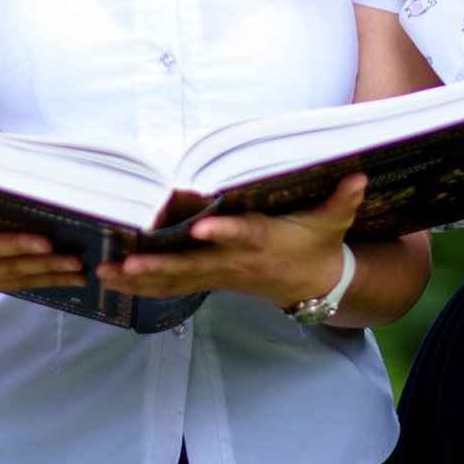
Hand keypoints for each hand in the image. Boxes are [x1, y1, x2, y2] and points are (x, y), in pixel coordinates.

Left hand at [98, 173, 364, 308]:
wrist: (316, 285)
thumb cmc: (318, 244)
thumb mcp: (334, 221)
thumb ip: (343, 198)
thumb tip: (359, 175)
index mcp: (263, 241)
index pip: (242, 236)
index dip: (223, 233)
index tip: (201, 229)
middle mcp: (235, 261)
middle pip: (193, 266)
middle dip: (159, 267)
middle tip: (127, 262)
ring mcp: (219, 274)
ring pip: (174, 281)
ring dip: (138, 279)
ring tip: (104, 272)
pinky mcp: (209, 280)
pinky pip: (170, 288)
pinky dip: (139, 285)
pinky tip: (110, 279)